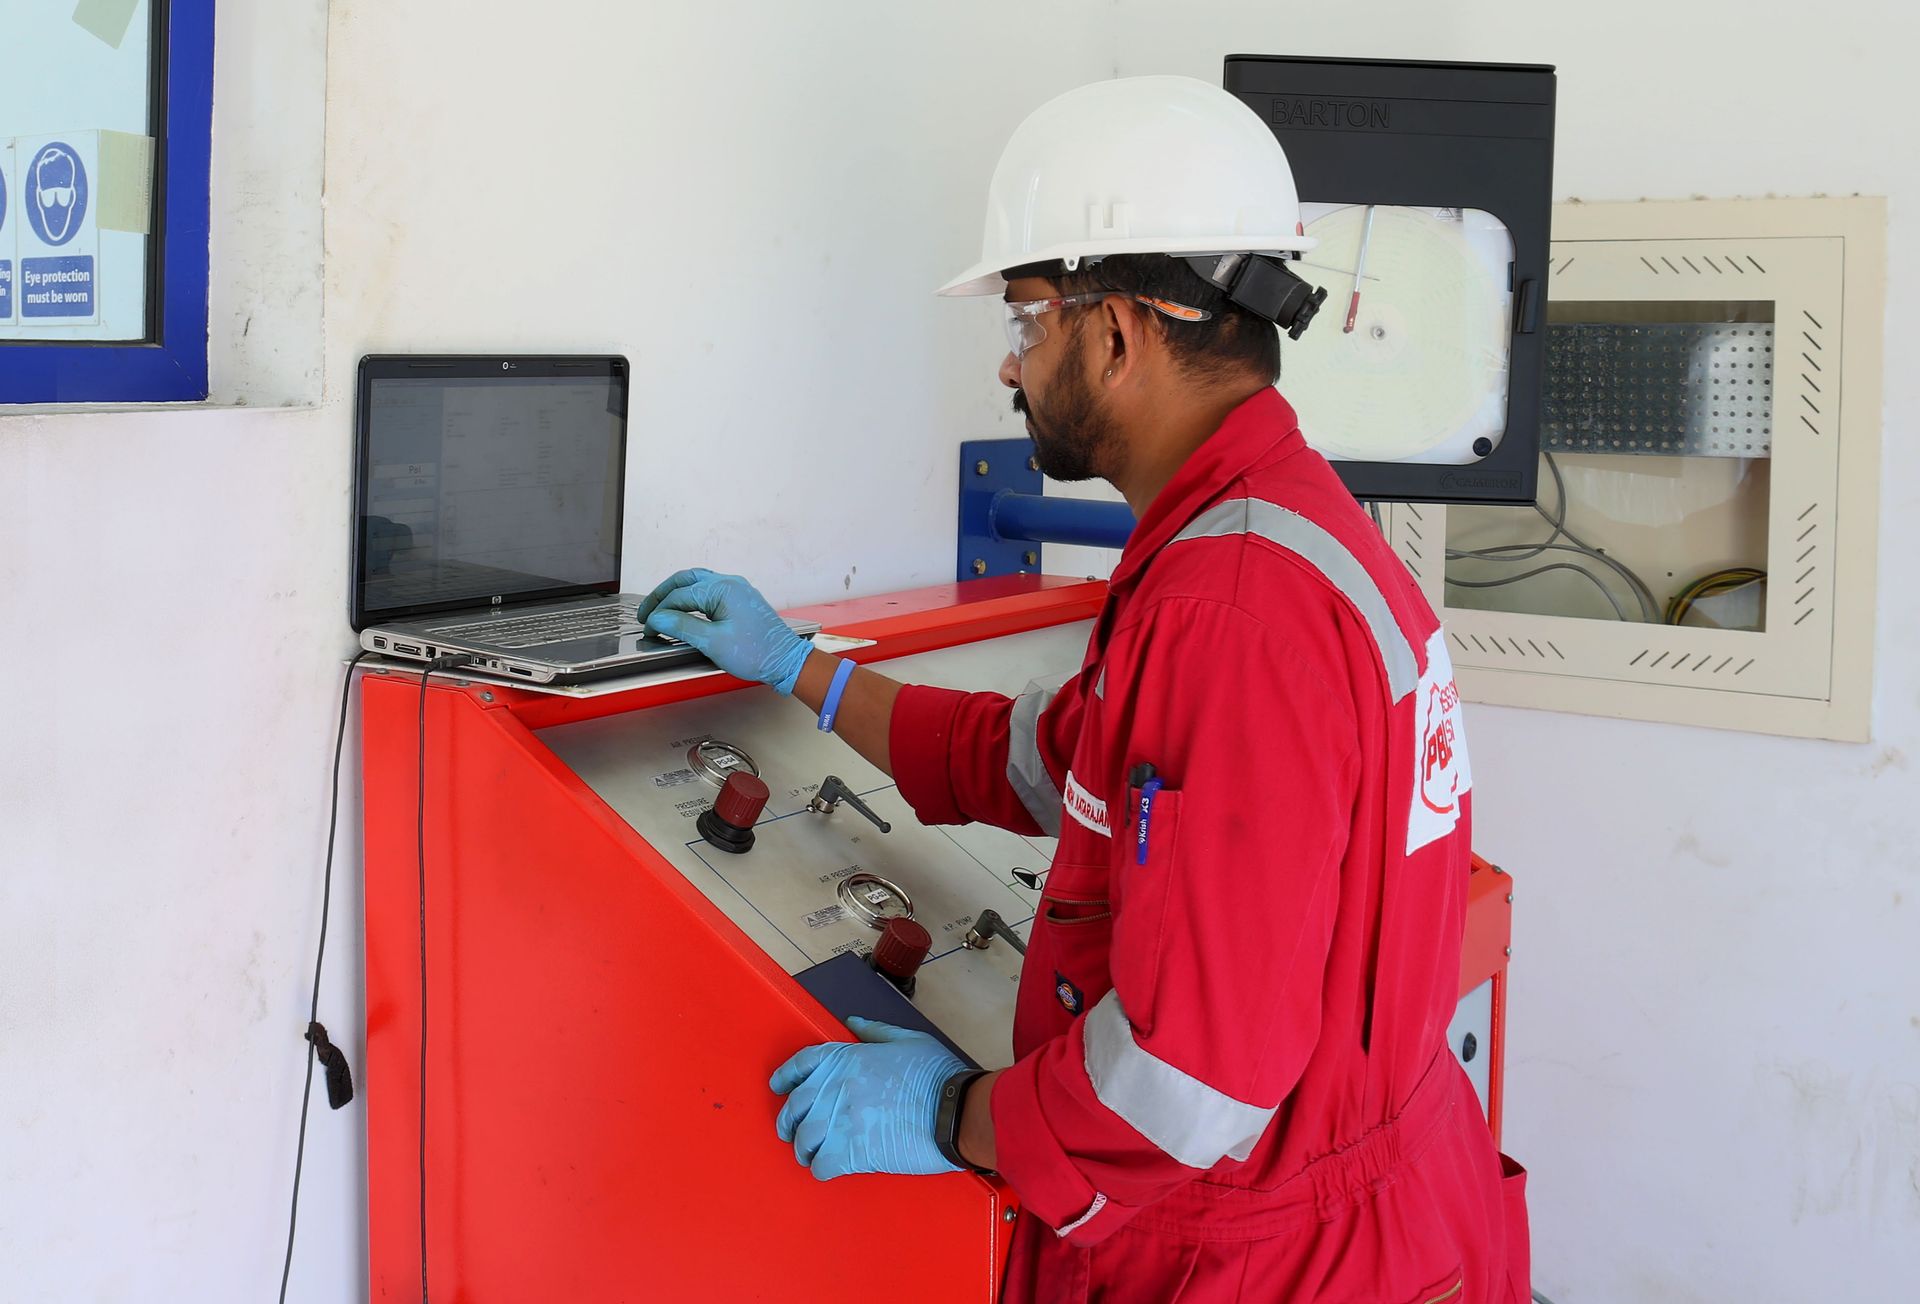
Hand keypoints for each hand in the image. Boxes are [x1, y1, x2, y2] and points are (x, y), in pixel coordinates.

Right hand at [635, 568, 811, 693]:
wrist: (785, 661)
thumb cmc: (756, 653)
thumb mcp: (713, 642)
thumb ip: (682, 627)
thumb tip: (658, 619)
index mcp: (723, 589)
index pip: (680, 595)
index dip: (660, 611)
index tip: (648, 627)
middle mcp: (730, 583)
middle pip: (686, 580)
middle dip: (663, 595)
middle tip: (646, 612)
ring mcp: (737, 590)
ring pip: (697, 582)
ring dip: (676, 594)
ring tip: (660, 608)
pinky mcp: (740, 600)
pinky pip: (709, 590)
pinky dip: (691, 597)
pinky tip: (684, 608)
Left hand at [770, 1017, 965, 1179]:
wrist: (956, 1110)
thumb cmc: (937, 1075)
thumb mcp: (908, 1040)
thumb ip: (875, 1031)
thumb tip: (853, 1023)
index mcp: (847, 1057)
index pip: (801, 1064)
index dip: (785, 1077)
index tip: (779, 1088)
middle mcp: (836, 1087)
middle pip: (794, 1107)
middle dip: (789, 1121)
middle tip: (792, 1133)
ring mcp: (841, 1120)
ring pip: (803, 1140)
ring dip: (805, 1149)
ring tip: (812, 1155)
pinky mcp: (852, 1152)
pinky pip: (821, 1165)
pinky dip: (821, 1169)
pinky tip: (829, 1168)